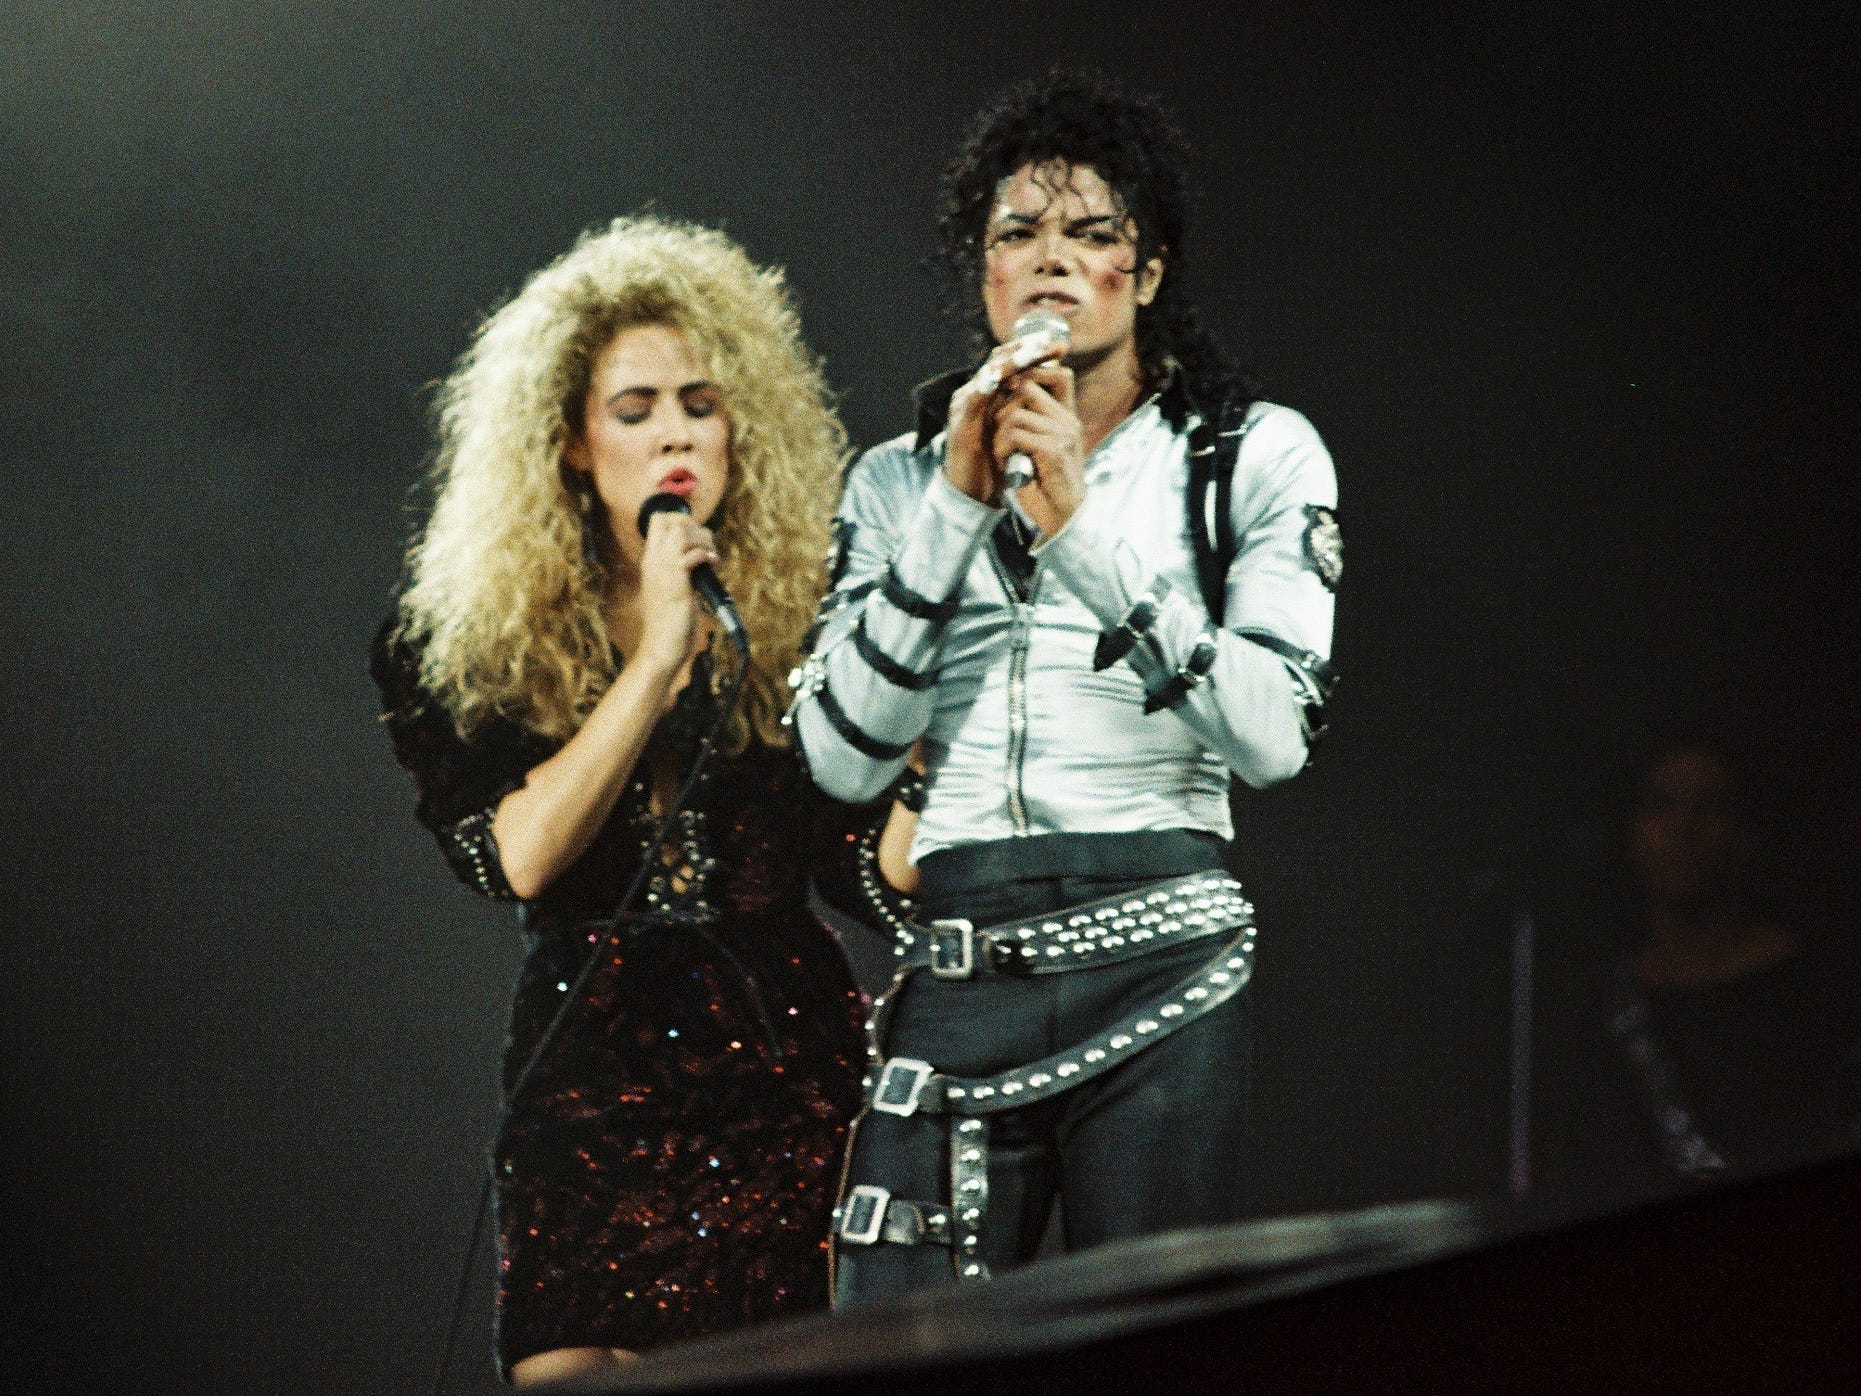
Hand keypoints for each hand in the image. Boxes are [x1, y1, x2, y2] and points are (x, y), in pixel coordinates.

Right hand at [633, 509, 715, 675]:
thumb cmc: (670, 621)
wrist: (662, 645)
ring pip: (682, 531)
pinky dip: (708, 555)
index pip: (658, 521)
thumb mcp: (672, 588)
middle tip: (707, 546)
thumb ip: (681, 570)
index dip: (680, 518)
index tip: (697, 534)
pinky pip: (693, 554)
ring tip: (711, 556)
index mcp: (651, 561)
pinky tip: (714, 566)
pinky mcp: (677, 582)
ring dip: (703, 539)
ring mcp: (664, 570)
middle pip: (670, 519)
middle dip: (695, 525)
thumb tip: (702, 557)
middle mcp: (654, 561)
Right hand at [942, 334, 1067, 505]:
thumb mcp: (1014, 430)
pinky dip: (987, 385)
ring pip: (987, 374)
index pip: (1011, 361)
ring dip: (1010, 362)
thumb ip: (1025, 409)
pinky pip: (974, 399)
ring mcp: (965, 407)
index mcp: (989, 394)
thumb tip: (1050, 390)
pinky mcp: (961, 424)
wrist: (973, 494)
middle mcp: (974, 394)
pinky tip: (1001, 376)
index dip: (1034, 350)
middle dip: (1026, 348)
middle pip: (999, 360)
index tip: (1060, 344)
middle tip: (1050, 340)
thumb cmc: (995, 463)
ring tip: (1031, 352)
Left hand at [993, 362, 1084, 535]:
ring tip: (1002, 454)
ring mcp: (1064, 433)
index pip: (1058, 374)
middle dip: (1003, 406)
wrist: (1063, 519)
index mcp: (1068, 417)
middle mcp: (1069, 420)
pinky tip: (1006, 464)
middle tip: (997, 432)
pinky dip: (1003, 449)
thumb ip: (1032, 422)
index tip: (1007, 391)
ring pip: (1015, 413)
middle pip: (1028, 386)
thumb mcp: (1039, 447)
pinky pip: (1016, 434)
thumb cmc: (1046, 486)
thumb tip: (1010, 393)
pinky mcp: (1054, 449)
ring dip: (999, 434)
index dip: (1029, 374)